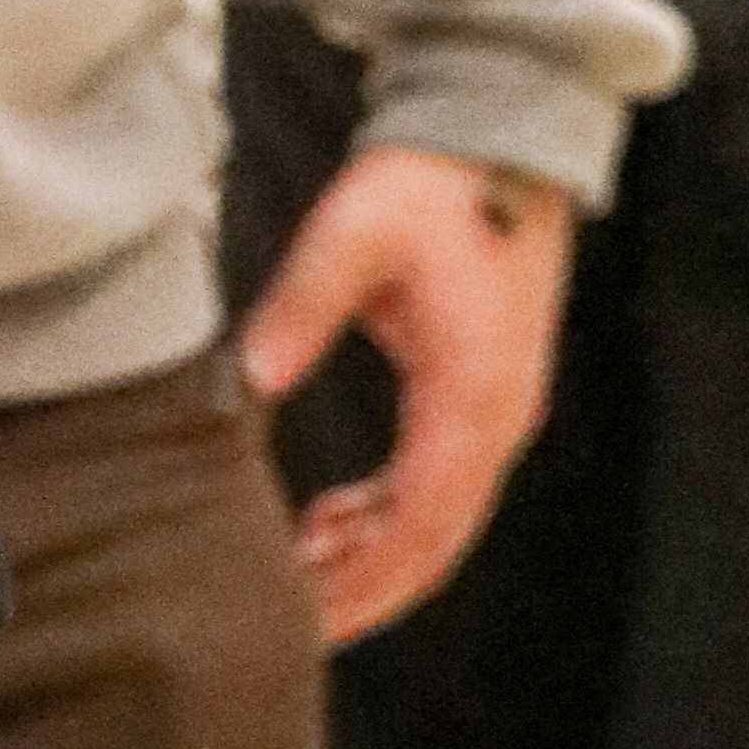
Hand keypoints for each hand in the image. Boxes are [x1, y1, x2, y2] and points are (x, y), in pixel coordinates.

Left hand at [237, 145, 573, 643]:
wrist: (500, 128)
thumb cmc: (430, 179)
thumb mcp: (355, 229)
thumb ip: (303, 305)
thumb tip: (249, 377)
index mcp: (473, 396)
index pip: (420, 526)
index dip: (363, 582)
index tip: (304, 619)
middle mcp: (498, 418)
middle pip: (434, 542)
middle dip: (365, 587)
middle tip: (292, 621)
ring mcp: (498, 408)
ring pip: (439, 517)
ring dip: (374, 551)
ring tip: (298, 569)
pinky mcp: (485, 390)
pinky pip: (440, 479)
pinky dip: (389, 511)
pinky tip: (333, 519)